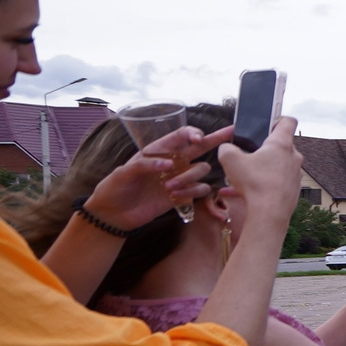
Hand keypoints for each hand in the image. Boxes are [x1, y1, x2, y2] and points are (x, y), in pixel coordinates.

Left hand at [85, 123, 230, 228]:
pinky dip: (192, 191)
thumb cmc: (115, 188)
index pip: (181, 136)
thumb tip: (170, 164)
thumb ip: (146, 164)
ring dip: (190, 177)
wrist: (114, 214)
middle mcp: (173, 162)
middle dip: (216, 138)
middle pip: (201, 147)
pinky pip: (200, 189)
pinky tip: (175, 196)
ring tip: (169, 187)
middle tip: (231, 131)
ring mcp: (179, 178)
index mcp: (158, 151)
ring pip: (201, 170)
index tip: (198, 139)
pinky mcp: (183, 195)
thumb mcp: (124, 172)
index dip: (193, 133)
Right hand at [218, 116, 303, 231]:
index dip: (277, 119)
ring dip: (261, 169)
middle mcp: (293, 157)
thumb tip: (227, 148)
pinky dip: (262, 185)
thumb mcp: (230, 160)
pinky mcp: (293, 190)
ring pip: (276, 167)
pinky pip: (276, 183)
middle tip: (247, 155)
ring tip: (241, 178)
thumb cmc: (254, 182)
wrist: (269, 213)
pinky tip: (242, 194)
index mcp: (281, 144)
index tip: (266, 124)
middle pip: (280, 146)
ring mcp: (295, 175)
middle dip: (263, 149)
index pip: (288, 121)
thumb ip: (227, 148)